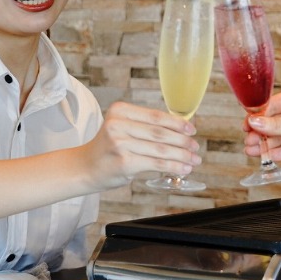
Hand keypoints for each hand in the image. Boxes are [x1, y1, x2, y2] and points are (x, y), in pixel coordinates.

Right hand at [78, 101, 200, 190]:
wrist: (85, 167)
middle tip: (195, 147)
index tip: (191, 129)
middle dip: (182, 140)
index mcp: (120, 110)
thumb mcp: (122, 128)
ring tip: (194, 160)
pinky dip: (173, 166)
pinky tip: (183, 168)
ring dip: (182, 155)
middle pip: (160, 132)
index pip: (156, 116)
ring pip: (160, 149)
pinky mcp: (124, 162)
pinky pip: (156, 163)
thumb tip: (181, 130)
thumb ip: (146, 126)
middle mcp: (118, 124)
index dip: (177, 123)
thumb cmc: (109, 148)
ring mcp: (120, 144)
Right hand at [243, 86, 280, 161]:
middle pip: (274, 123)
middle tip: (248, 143)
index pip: (271, 106)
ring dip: (268, 145)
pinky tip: (270, 157)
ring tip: (253, 152)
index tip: (246, 126)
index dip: (258, 117)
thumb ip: (278, 125)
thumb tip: (255, 122)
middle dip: (261, 134)